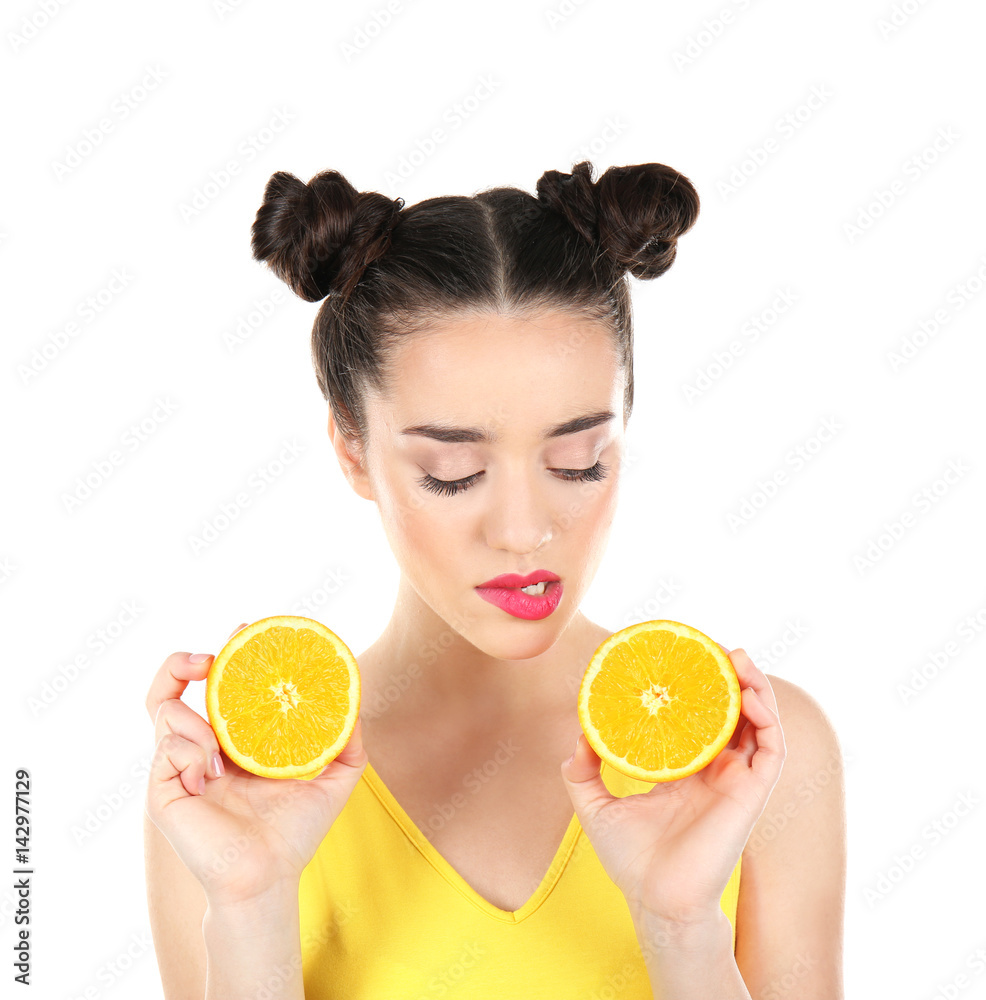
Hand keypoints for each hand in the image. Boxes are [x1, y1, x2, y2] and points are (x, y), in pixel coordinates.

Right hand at [144, 622, 367, 906]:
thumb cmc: (296, 831)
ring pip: (162, 710)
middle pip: (169, 688)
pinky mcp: (162, 788)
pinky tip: (213, 778)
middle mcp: (199, 746)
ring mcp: (176, 766)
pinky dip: (190, 753)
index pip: (217, 686)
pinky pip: (165, 749)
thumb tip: (356, 704)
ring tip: (221, 750)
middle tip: (211, 656)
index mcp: (232, 740)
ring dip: (195, 720)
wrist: (269, 876)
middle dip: (182, 660)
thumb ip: (347, 739)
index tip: (245, 629)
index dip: (225, 653)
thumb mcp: (334, 777)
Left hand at [560, 646, 785, 924]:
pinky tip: (752, 699)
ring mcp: (737, 781)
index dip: (699, 688)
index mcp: (685, 771)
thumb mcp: (596, 806)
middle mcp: (716, 771)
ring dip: (756, 689)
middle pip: (734, 713)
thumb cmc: (631, 861)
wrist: (655, 900)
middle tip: (719, 649)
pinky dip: (768, 720)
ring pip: (760, 725)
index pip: (700, 719)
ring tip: (738, 660)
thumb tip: (578, 735)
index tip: (685, 658)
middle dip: (732, 678)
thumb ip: (583, 770)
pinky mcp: (752, 794)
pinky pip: (771, 751)